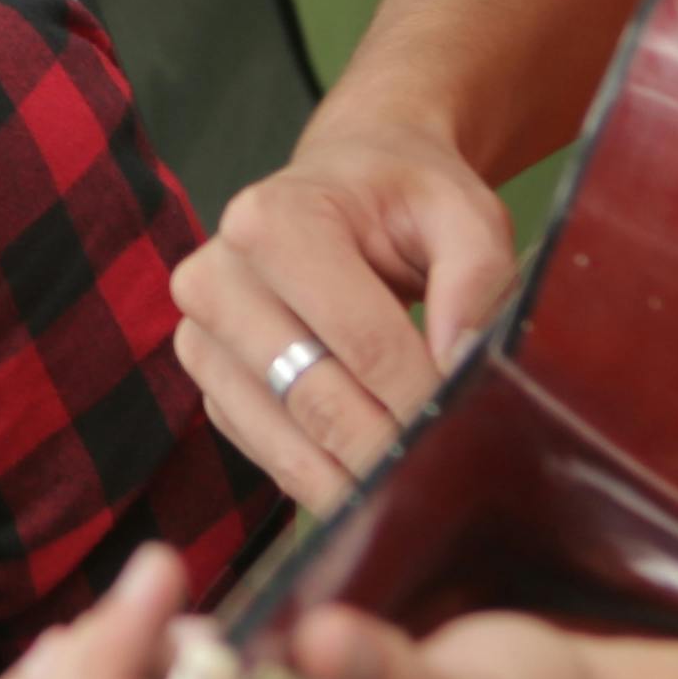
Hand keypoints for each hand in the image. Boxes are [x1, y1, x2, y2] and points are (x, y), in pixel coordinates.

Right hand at [178, 119, 521, 509]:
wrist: (340, 185)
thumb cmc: (401, 199)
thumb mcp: (461, 212)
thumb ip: (476, 277)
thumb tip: (461, 363)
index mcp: (272, 220)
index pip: (362, 339)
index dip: (422, 397)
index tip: (472, 431)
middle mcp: (216, 278)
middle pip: (318, 399)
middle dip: (389, 451)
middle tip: (451, 481)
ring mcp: (200, 336)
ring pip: (286, 441)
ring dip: (355, 481)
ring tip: (416, 494)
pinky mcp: (207, 382)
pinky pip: (266, 453)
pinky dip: (322, 480)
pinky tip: (369, 486)